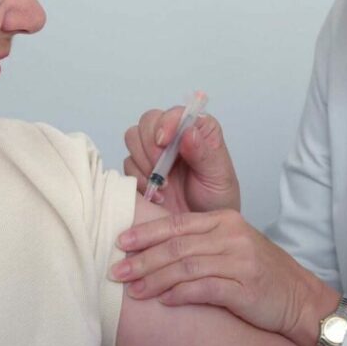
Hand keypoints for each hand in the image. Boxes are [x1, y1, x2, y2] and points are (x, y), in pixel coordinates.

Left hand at [110, 210, 338, 345]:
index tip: (120, 242)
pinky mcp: (245, 288)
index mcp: (225, 220)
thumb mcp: (231, 247)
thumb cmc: (261, 274)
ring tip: (133, 291)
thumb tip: (152, 249)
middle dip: (142, 258)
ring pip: (186, 267)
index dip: (146, 232)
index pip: (177, 223)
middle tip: (116, 270)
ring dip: (155, 279)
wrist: (300, 300)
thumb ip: (198, 243)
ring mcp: (240, 261)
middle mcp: (232, 236)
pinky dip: (180, 295)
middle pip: (177, 245)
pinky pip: (205, 289)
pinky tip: (163, 302)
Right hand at [123, 107, 239, 212]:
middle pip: (148, 121)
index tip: (164, 142)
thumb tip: (189, 132)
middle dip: (151, 144)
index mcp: (198, 130)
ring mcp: (155, 152)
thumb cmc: (217, 200)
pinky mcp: (141, 170)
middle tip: (161, 168)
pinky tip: (157, 195)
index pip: (176, 113)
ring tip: (163, 185)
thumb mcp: (219, 177)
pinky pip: (128, 164)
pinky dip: (138, 179)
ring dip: (143, 162)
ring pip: (133, 138)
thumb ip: (204, 154)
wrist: (202, 232)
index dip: (166, 123)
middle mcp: (175, 137)